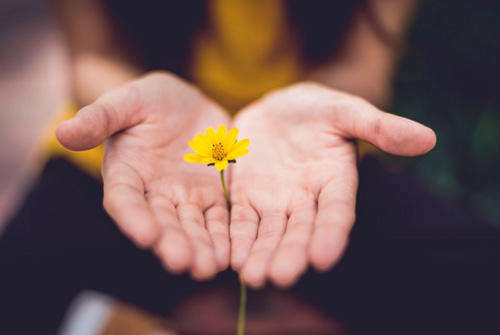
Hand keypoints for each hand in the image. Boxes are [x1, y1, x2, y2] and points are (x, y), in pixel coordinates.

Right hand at [56, 72, 230, 279]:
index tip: (146, 235)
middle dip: (172, 243)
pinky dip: (224, 236)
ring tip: (209, 267)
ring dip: (200, 248)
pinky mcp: (212, 195)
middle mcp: (154, 193)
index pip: (125, 200)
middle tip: (184, 263)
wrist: (184, 104)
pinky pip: (219, 218)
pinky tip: (231, 253)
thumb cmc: (147, 101)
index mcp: (126, 173)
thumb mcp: (125, 101)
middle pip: (162, 222)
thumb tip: (63, 131)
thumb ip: (99, 118)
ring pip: (192, 227)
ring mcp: (185, 197)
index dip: (134, 218)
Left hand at [230, 82, 435, 287]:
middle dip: (291, 254)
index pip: (337, 212)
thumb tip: (428, 138)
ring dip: (261, 255)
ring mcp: (275, 202)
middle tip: (280, 277)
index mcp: (335, 181)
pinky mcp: (246, 198)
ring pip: (269, 233)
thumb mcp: (345, 111)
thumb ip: (379, 126)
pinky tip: (230, 258)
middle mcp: (306, 200)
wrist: (277, 109)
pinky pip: (240, 221)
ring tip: (252, 277)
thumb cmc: (316, 109)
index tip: (324, 258)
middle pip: (300, 231)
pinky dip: (236, 239)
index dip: (332, 233)